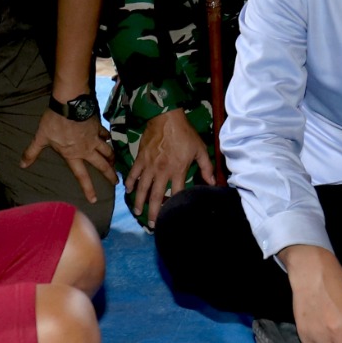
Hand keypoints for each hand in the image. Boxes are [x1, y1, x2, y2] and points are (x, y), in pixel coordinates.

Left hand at [22, 104, 118, 205]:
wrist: (70, 104)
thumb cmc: (54, 122)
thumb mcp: (41, 138)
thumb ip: (32, 152)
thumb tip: (22, 165)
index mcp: (73, 155)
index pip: (81, 175)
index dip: (88, 188)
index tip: (94, 199)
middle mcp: (86, 150)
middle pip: (101, 165)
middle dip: (110, 175)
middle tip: (116, 182)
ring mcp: (94, 138)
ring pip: (107, 151)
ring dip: (112, 158)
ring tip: (115, 163)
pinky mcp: (98, 127)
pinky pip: (105, 135)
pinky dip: (107, 138)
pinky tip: (109, 139)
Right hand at [127, 107, 217, 225]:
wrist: (166, 118)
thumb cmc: (185, 134)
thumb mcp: (200, 149)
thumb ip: (207, 167)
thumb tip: (213, 183)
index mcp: (178, 170)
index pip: (176, 193)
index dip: (175, 205)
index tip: (173, 215)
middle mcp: (162, 171)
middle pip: (156, 196)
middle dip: (154, 212)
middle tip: (152, 224)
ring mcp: (149, 165)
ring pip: (142, 188)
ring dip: (139, 201)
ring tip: (138, 212)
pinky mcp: (140, 158)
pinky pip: (133, 173)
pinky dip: (130, 182)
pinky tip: (128, 190)